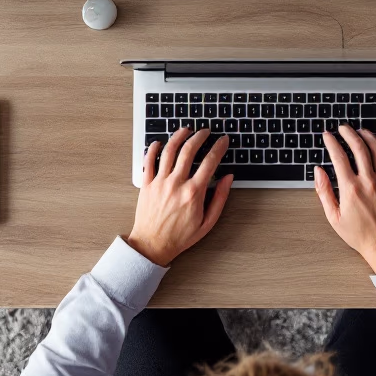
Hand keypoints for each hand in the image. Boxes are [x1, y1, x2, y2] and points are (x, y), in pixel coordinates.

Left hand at [128, 128, 232, 266]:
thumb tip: (228, 178)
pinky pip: (149, 160)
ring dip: (179, 136)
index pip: (210, 162)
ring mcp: (160, 182)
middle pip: (189, 150)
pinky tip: (160, 143)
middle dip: (200, 136)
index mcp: (193, 192)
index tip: (223, 141)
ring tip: (186, 130)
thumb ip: (220, 198)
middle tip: (205, 132)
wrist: (153, 245)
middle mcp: (176, 183)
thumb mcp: (207, 222)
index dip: (219, 147)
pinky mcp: (147, 184)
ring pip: (169, 150)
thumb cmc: (180, 236)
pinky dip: (154, 148)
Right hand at [315, 125, 375, 273]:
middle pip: (359, 147)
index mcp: (351, 189)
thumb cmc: (359, 235)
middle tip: (343, 128)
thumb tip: (318, 172)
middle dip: (349, 133)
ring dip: (367, 136)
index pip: (339, 157)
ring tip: (360, 131)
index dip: (331, 142)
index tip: (327, 136)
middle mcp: (368, 181)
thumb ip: (324, 192)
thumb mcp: (334, 217)